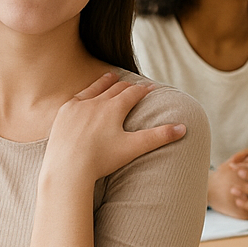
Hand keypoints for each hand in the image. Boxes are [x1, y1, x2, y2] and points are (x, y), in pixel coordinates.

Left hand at [42, 73, 186, 188]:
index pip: (133, 93)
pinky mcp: (64, 113)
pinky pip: (78, 97)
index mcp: (114, 107)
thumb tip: (183, 128)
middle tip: (135, 86)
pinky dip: (86, 93)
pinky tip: (86, 95)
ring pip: (96, 88)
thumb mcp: (133, 148)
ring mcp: (78, 106)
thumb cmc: (101, 160)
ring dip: (106, 82)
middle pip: (116, 88)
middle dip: (128, 86)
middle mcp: (96, 102)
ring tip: (112, 77)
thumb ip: (159, 136)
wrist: (67, 169)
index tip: (152, 88)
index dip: (144, 90)